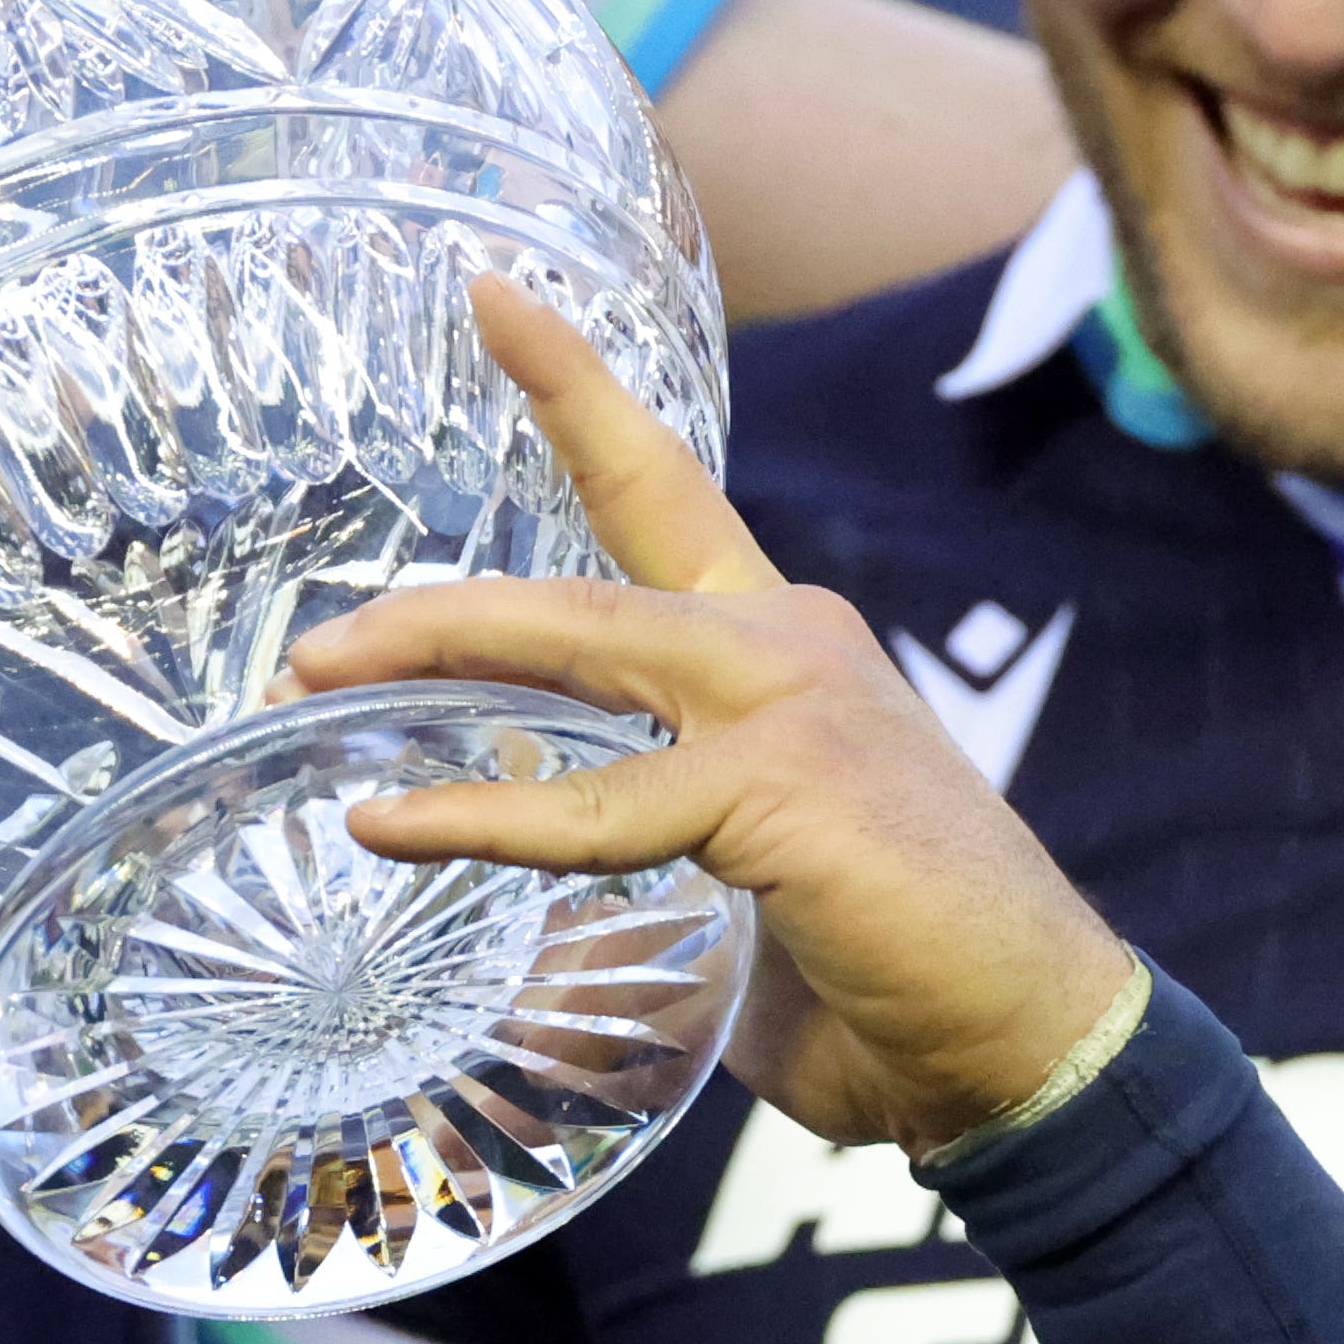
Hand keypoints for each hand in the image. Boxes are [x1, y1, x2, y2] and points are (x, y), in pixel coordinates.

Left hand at [286, 279, 1133, 1153]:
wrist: (1030, 1042)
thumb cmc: (897, 982)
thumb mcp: (750, 892)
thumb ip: (655, 872)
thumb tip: (548, 937)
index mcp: (782, 651)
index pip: (665, 495)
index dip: (579, 393)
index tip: (497, 300)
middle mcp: (787, 643)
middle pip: (598, 546)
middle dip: (442, 586)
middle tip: (314, 634)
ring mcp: (790, 701)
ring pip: (576, 642)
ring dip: (433, 651)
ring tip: (316, 686)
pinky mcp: (782, 785)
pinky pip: (594, 803)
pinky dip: (480, 815)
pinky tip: (391, 828)